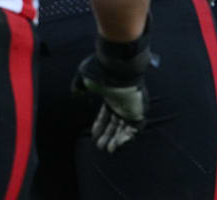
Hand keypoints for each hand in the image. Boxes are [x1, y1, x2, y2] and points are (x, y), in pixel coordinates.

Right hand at [72, 34, 156, 151]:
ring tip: (108, 149)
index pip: (107, 114)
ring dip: (118, 139)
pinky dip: (129, 136)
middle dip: (108, 135)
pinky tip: (118, 143)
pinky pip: (137, 127)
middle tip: (100, 146)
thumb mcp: (85, 78)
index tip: (93, 136)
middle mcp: (124, 101)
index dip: (100, 126)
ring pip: (127, 127)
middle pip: (117, 123)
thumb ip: (79, 86)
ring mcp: (133, 106)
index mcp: (113, 95)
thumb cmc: (102, 72)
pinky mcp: (141, 110)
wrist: (119, 68)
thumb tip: (75, 93)